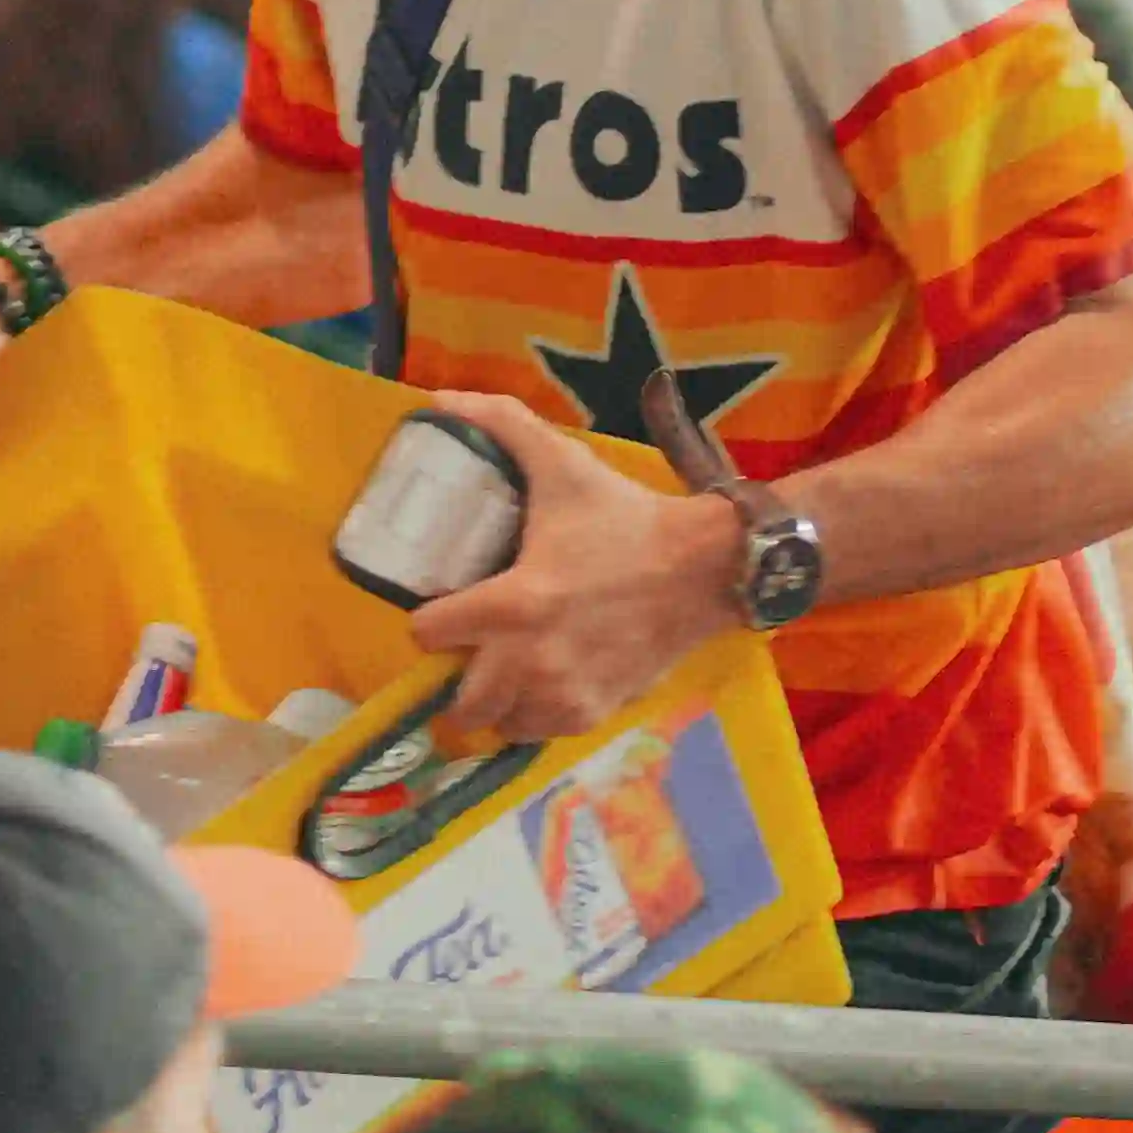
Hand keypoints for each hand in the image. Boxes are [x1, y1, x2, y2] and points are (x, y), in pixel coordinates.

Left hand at [395, 395, 743, 746]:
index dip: (429, 619)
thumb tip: (436, 400)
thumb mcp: (564, 464)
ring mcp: (563, 693)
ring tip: (501, 672)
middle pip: (459, 701)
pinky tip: (539, 686)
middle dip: (455, 678)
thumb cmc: (626, 517)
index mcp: (513, 603)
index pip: (428, 632)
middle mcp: (531, 660)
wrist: (704, 567)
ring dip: (493, 702)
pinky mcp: (592, 713)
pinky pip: (538, 732)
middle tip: (467, 652)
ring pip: (497, 723)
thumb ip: (500, 425)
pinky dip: (531, 716)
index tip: (444, 606)